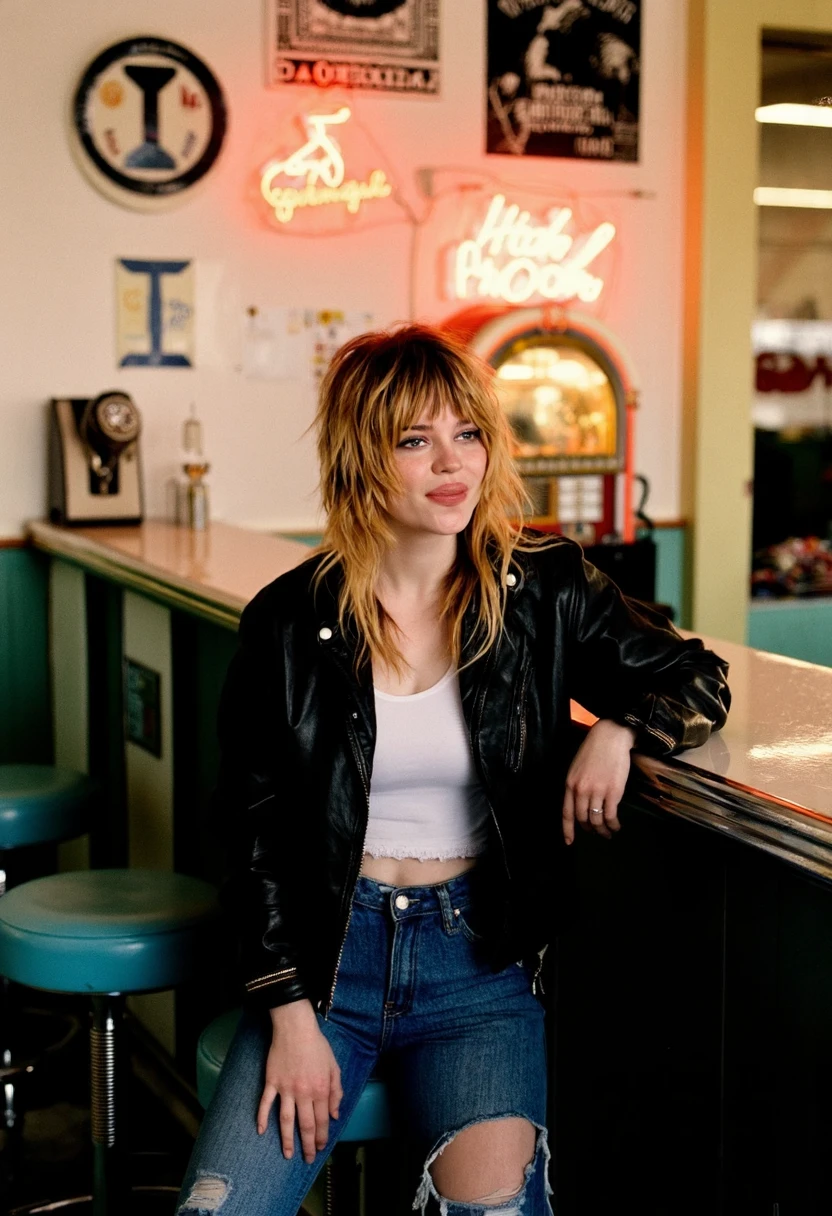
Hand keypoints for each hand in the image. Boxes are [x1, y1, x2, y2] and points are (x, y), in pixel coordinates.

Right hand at [257, 999, 342, 1163]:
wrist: (295, 1027)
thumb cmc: (317, 1046)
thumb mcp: (334, 1066)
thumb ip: (336, 1091)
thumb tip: (335, 1114)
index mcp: (320, 1089)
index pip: (322, 1119)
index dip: (321, 1136)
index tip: (320, 1147)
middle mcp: (303, 1092)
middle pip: (305, 1124)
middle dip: (307, 1144)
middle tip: (307, 1158)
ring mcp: (285, 1088)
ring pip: (285, 1120)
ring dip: (286, 1139)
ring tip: (288, 1154)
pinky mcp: (272, 1082)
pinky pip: (265, 1103)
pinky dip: (261, 1118)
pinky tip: (260, 1131)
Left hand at [562, 719, 635, 844]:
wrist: (611, 737)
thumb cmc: (594, 750)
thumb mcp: (576, 767)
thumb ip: (576, 785)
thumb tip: (580, 804)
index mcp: (570, 784)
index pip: (566, 813)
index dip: (568, 830)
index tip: (569, 842)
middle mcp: (581, 790)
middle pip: (582, 818)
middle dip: (589, 829)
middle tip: (596, 833)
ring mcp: (597, 792)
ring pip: (596, 820)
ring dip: (602, 831)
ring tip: (608, 833)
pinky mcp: (613, 792)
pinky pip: (610, 816)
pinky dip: (613, 824)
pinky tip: (616, 826)